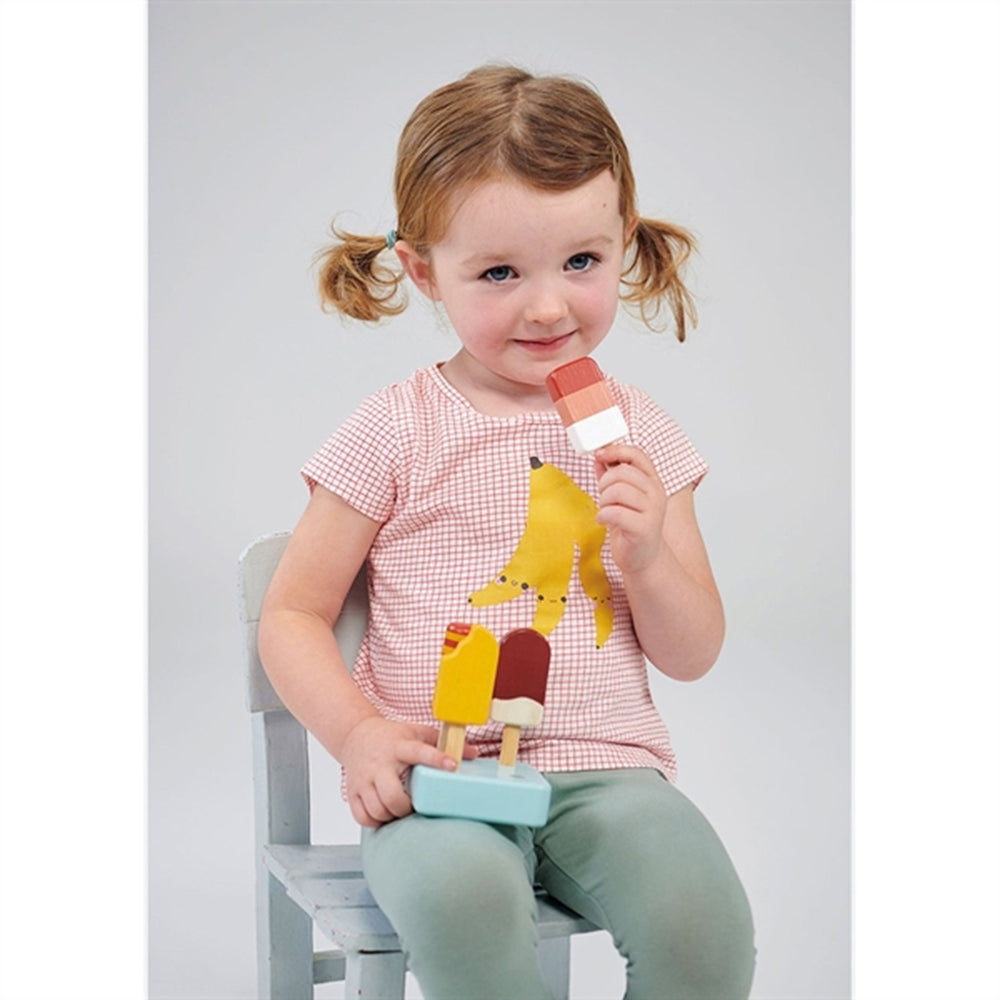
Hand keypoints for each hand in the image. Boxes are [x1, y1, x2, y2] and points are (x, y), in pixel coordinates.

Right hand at [339, 716, 475, 827]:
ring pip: (377, 809)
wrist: (355, 735)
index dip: (436, 758)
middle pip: (392, 795)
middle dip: (406, 807)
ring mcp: (363, 779)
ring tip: (401, 809)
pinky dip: (375, 821)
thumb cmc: (391, 737)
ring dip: (392, 816)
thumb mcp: (416, 732)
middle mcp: (380, 764)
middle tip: (414, 805)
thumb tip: (474, 753)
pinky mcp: (352, 791)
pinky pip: (363, 817)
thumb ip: (442, 742)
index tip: (452, 765)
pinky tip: (385, 814)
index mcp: (399, 747)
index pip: (419, 751)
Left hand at [593, 443, 667, 575]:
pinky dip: (603, 515)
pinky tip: (603, 520)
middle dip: (604, 483)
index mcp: (652, 482)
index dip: (616, 451)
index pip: (637, 455)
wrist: (643, 558)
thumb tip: (599, 458)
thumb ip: (612, 477)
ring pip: (618, 490)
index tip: (599, 455)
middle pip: (622, 472)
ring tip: (605, 510)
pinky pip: (615, 512)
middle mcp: (656, 493)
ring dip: (603, 500)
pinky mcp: (644, 528)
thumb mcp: (621, 498)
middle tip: (603, 498)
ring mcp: (652, 510)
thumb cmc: (631, 527)